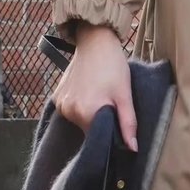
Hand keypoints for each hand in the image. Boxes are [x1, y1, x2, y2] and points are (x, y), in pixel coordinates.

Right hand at [51, 23, 137, 151]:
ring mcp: (61, 104)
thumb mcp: (125, 93)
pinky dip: (79, 105)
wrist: (95, 41)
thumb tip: (133, 149)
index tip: (116, 122)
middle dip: (99, 121)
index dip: (109, 132)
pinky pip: (69, 110)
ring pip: (79, 120)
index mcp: (87, 113)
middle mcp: (69, 111)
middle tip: (110, 104)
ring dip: (89, 113)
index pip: (98, 137)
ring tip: (99, 94)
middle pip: (87, 128)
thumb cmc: (113, 66)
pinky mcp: (56, 96)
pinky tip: (88, 90)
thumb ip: (128, 123)